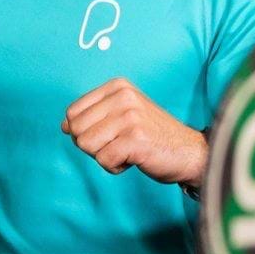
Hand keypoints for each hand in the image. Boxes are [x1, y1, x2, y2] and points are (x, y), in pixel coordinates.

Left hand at [61, 78, 207, 185]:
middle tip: (118, 144)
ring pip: (86, 145)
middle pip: (76, 130)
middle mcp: (123, 97)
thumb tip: (64, 126)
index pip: (72, 112)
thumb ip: (92, 116)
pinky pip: (103, 160)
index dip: (83, 131)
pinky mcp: (135, 139)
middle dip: (92, 145)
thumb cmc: (152, 136)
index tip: (109, 134)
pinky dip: (115, 167)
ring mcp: (130, 117)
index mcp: (117, 87)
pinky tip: (134, 159)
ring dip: (104, 156)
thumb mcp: (122, 115)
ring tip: (127, 150)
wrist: (190, 152)